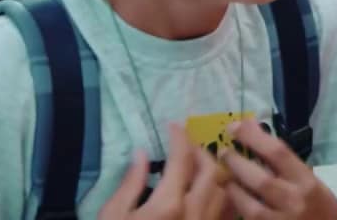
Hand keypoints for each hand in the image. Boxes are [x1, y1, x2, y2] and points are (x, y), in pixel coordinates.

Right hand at [99, 124, 228, 219]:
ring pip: (224, 192)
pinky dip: (220, 198)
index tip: (174, 126)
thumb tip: (142, 154)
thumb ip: (131, 183)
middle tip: (186, 146)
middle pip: (212, 171)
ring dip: (215, 174)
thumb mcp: (113, 216)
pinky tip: (206, 195)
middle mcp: (195, 214)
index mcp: (169, 204)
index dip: (180, 137)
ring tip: (199, 168)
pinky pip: (224, 215)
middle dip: (201, 151)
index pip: (183, 158)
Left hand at [220, 121, 336, 218]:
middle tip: (223, 151)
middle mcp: (294, 200)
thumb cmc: (323, 210)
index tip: (236, 126)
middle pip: (260, 179)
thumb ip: (289, 169)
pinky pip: (248, 218)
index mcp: (306, 182)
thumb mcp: (313, 185)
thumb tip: (259, 144)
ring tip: (223, 177)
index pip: (278, 153)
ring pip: (249, 205)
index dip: (254, 137)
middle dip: (237, 163)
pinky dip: (237, 208)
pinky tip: (231, 200)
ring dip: (232, 189)